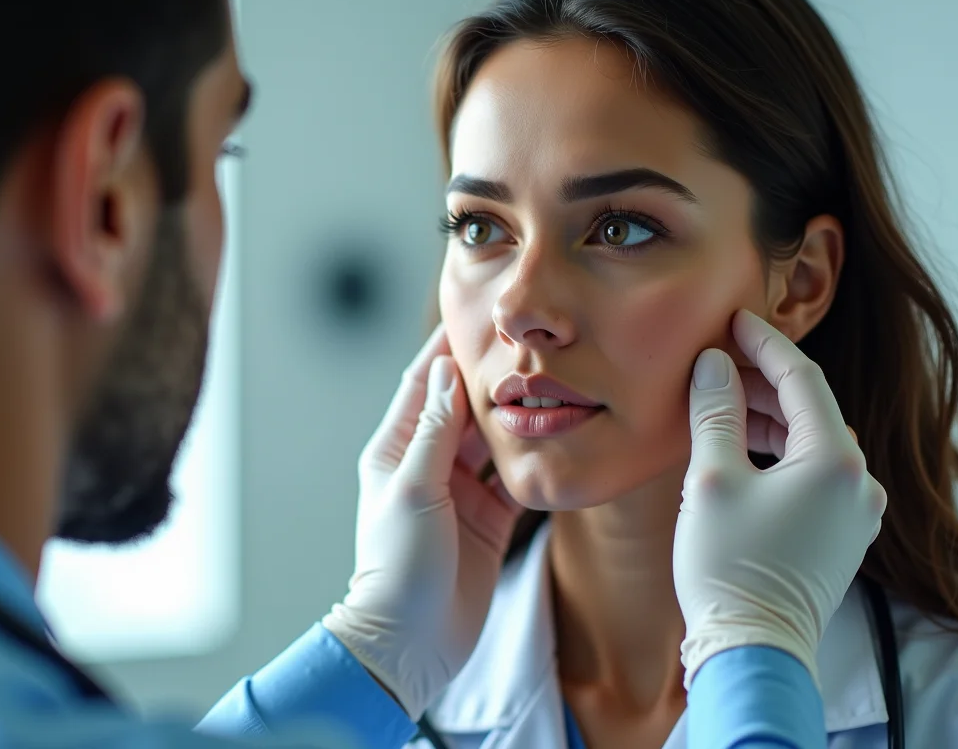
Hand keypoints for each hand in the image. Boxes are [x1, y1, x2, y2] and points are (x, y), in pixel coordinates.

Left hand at [322, 325, 520, 719]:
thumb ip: (436, 432)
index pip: (425, 384)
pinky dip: (533, 456)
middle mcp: (429, 465)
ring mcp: (460, 493)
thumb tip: (448, 372)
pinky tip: (559, 433)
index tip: (476, 316)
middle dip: (492, 377)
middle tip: (529, 343)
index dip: (448, 349)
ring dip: (517, 414)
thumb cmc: (398, 567)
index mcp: (398, 450)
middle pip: (464, 407)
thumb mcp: (415, 490)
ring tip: (552, 379)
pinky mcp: (489, 520)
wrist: (412, 642)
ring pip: (493, 439)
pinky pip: (514, 477)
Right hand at [674, 310, 886, 686]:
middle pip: (809, 409)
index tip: (734, 319)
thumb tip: (713, 363)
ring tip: (720, 405)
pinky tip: (741, 450)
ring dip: (768, 418)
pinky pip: (814, 473)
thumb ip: (716, 410)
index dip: (764, 343)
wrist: (753, 647)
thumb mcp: (711, 477)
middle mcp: (859, 482)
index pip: (801, 378)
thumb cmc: (728, 564)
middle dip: (762, 381)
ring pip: (811, 441)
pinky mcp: (842, 534)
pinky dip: (779, 452)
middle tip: (716, 362)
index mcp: (834, 460)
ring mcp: (856, 511)